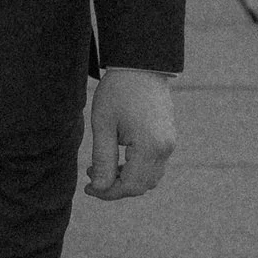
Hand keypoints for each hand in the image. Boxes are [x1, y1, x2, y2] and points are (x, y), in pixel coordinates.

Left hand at [83, 68, 175, 201]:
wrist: (140, 65)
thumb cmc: (118, 91)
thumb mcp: (103, 125)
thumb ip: (103, 159)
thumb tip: (99, 187)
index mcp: (150, 147)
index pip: (129, 186)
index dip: (107, 192)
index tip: (88, 187)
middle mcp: (165, 149)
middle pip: (141, 186)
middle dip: (116, 187)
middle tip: (92, 175)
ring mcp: (170, 143)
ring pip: (150, 178)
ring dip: (127, 179)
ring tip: (102, 165)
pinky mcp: (168, 137)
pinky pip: (155, 165)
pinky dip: (137, 168)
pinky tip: (118, 157)